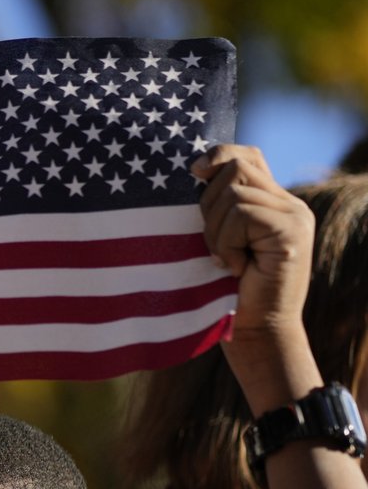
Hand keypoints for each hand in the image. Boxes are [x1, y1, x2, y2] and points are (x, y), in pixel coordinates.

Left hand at [193, 144, 314, 341]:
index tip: (194, 172)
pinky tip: (233, 267)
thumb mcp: (218, 240)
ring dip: (215, 230)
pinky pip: (241, 215)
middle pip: (235, 169)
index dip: (220, 155)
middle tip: (213, 244)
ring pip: (234, 192)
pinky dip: (225, 242)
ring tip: (224, 259)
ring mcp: (295, 216)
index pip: (248, 157)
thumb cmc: (226, 291)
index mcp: (272, 203)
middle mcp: (289, 205)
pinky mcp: (291, 232)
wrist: (255, 332)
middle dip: (207, 205)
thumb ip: (217, 208)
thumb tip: (196, 168)